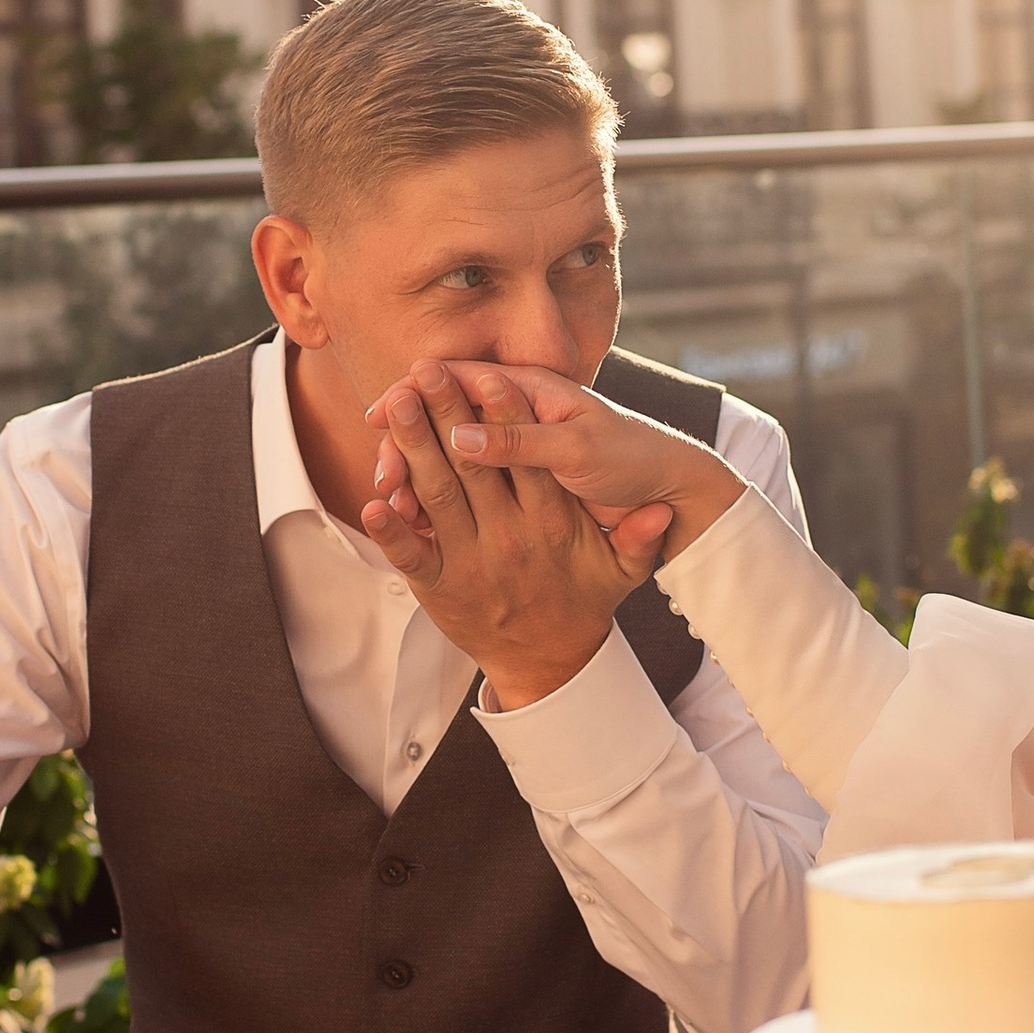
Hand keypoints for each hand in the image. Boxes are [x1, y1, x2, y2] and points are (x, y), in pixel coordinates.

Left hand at [359, 360, 675, 705]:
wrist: (549, 662)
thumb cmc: (584, 600)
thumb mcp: (622, 570)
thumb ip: (639, 538)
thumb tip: (661, 512)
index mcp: (551, 524)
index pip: (526, 462)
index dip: (507, 417)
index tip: (490, 377)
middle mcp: (509, 538)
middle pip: (473, 467)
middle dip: (447, 414)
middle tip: (425, 370)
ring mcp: (470, 563)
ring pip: (437, 497)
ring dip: (412, 449)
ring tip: (393, 405)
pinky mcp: (440, 588)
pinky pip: (411, 554)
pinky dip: (391, 529)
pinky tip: (372, 498)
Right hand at [369, 359, 743, 552]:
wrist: (664, 490)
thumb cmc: (628, 459)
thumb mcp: (577, 451)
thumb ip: (521, 440)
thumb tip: (459, 433)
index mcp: (528, 390)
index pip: (456, 378)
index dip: (412, 394)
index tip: (380, 416)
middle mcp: (513, 412)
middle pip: (441, 415)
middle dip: (405, 439)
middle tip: (380, 471)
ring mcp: (512, 445)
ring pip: (447, 450)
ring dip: (417, 471)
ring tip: (390, 499)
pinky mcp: (514, 477)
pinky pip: (465, 481)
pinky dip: (438, 497)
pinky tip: (416, 519)